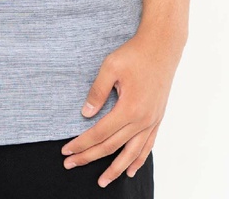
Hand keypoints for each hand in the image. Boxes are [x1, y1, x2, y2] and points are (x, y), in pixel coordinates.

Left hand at [60, 29, 183, 187]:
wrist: (162, 47)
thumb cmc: (135, 54)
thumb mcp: (110, 67)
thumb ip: (97, 91)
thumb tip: (86, 113)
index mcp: (129, 108)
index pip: (99, 133)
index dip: (81, 144)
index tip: (67, 151)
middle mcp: (142, 120)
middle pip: (112, 146)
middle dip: (90, 157)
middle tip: (71, 165)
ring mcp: (151, 121)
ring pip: (131, 153)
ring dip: (115, 169)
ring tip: (102, 181)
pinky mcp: (157, 118)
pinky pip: (147, 146)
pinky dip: (138, 160)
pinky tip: (131, 170)